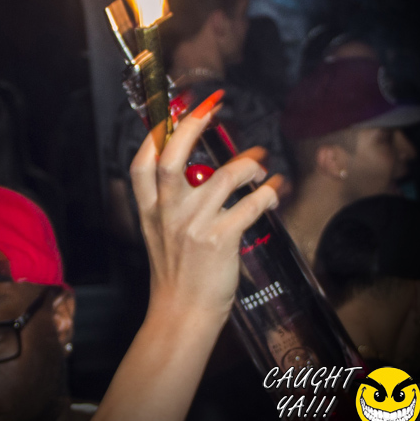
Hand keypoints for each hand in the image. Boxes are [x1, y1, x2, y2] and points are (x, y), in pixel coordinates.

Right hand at [130, 91, 285, 325]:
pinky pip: (251, 205)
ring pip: (223, 177)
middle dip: (192, 126)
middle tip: (212, 107)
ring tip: (261, 164)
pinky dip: (269, 192)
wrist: (181, 313)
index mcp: (149, 208)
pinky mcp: (221, 240)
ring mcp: (194, 226)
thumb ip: (167, 198)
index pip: (143, 162)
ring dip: (249, 164)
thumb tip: (190, 163)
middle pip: (174, 158)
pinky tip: (276, 188)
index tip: (177, 108)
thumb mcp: (158, 230)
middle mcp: (168, 213)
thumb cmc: (175, 270)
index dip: (157, 132)